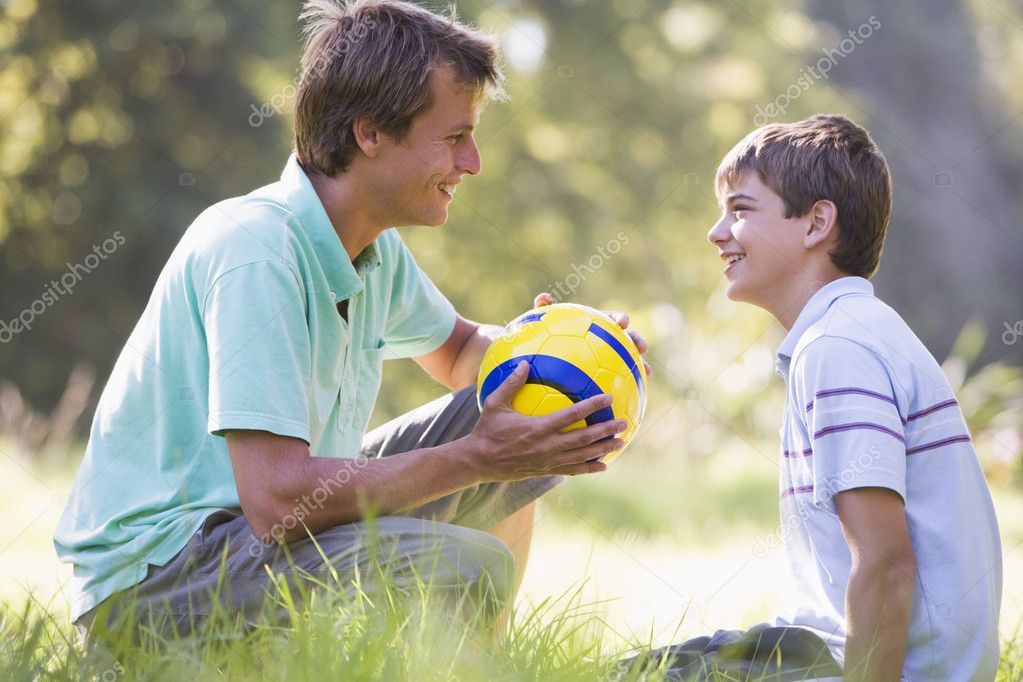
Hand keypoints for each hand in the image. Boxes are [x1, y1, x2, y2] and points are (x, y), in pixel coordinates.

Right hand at [466, 361, 625, 480]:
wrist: (478, 461)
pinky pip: (572, 470)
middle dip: (606, 431)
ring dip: (603, 449)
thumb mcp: (494, 404)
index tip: (608, 398)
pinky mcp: (546, 471)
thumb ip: (511, 383)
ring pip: (582, 456)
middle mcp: (547, 446)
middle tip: (624, 423)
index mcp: (538, 428)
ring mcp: (548, 461)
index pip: (571, 415)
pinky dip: (589, 468)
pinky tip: (602, 466)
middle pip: (584, 439)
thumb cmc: (486, 430)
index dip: (592, 406)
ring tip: (620, 443)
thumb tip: (524, 363)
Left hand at [533, 292, 652, 376]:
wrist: (553, 354)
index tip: (623, 323)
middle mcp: (608, 339)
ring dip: (642, 363)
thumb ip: (545, 310)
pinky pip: (621, 379)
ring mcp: (611, 356)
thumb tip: (544, 297)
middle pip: (628, 337)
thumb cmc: (550, 336)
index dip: (620, 318)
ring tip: (647, 371)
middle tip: (641, 348)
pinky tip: (631, 395)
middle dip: (637, 340)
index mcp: (597, 325)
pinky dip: (629, 384)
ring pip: (631, 358)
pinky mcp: (610, 373)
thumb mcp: (546, 324)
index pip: (612, 318)